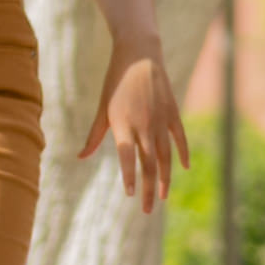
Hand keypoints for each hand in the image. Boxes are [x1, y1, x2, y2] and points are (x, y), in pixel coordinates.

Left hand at [98, 56, 180, 210]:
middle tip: (148, 210)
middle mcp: (144, 125)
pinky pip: (179, 138)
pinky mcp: (172, 112)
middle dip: (148, 189)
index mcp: (124, 125)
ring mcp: (160, 120)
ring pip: (166, 156)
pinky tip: (183, 167)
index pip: (127, 158)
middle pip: (149, 164)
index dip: (129, 177)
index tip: (129, 195)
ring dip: (165, 178)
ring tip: (163, 196)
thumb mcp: (102, 108)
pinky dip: (182, 153)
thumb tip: (81, 157)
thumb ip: (94, 135)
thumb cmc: (115, 81)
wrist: (139, 55)